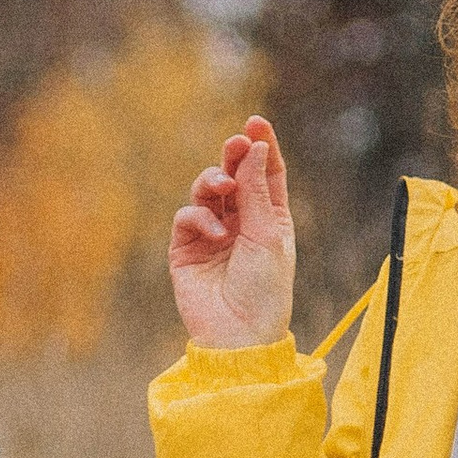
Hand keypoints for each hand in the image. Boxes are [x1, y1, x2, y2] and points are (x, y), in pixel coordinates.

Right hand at [169, 118, 295, 347]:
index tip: (255, 121)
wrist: (239, 335)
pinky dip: (199, 217)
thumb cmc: (265, 290)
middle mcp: (241, 222)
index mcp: (271, 218)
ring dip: (212, 181)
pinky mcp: (186, 249)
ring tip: (222, 188)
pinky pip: (187, 216)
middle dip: (233, 156)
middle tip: (235, 142)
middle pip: (234, 174)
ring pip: (206, 190)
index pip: (266, 173)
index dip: (261, 146)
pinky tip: (215, 234)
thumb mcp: (268, 234)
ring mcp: (212, 234)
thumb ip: (257, 190)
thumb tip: (253, 147)